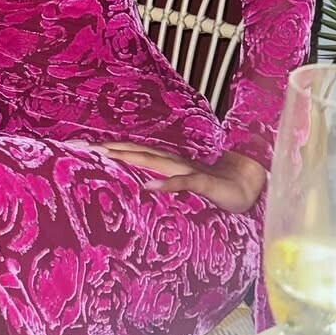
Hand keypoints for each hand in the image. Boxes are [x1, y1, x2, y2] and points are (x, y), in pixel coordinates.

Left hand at [94, 143, 266, 213]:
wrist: (247, 184)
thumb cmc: (213, 186)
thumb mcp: (185, 185)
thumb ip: (166, 183)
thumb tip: (143, 187)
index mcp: (168, 163)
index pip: (136, 153)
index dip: (114, 149)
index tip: (89, 148)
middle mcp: (174, 163)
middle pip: (139, 152)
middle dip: (114, 149)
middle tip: (89, 147)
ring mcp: (188, 171)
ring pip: (156, 161)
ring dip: (132, 158)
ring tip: (110, 156)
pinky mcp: (203, 183)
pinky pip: (183, 182)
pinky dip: (166, 183)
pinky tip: (150, 186)